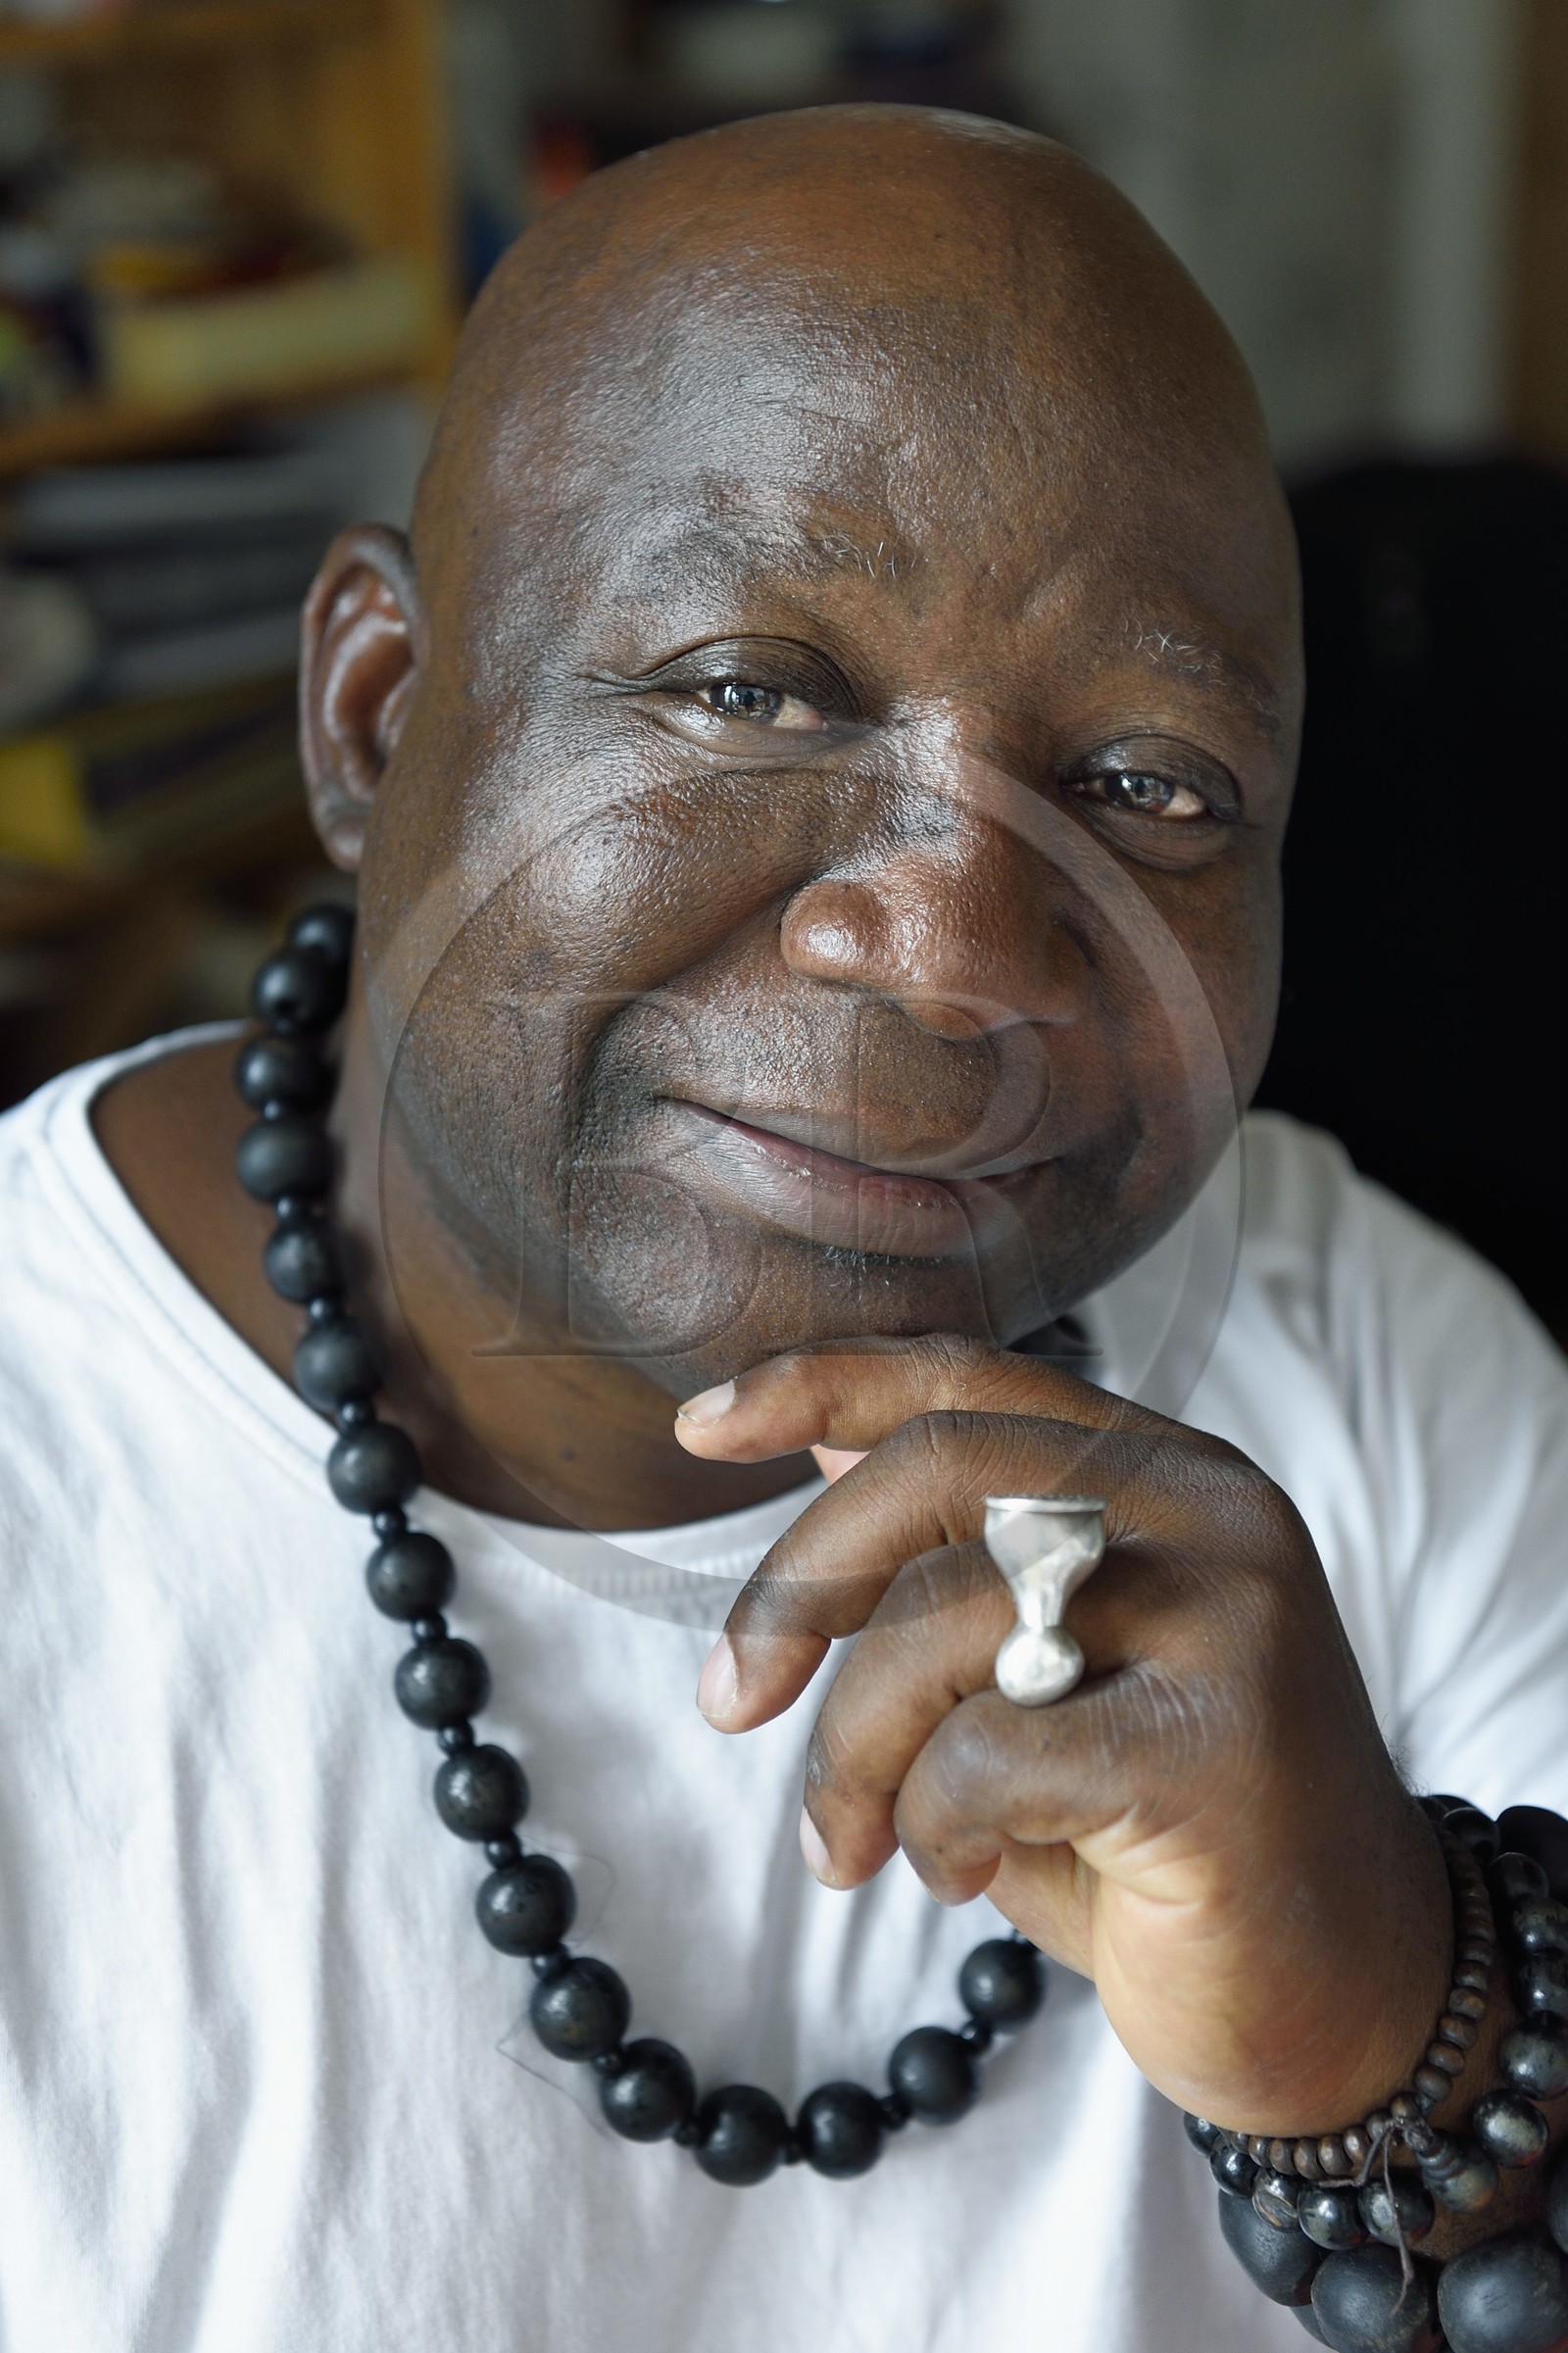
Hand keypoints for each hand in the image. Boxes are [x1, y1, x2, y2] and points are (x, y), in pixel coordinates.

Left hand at [675, 1335, 1450, 2135]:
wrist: (1350, 1998)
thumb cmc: (1169, 1835)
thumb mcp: (1048, 1678)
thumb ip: (954, 1562)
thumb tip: (811, 1445)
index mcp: (1166, 1474)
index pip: (972, 1378)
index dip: (824, 1384)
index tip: (701, 1427)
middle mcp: (1208, 1513)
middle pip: (938, 1468)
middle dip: (799, 1585)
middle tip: (728, 1702)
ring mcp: (1228, 1618)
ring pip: (948, 1616)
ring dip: (854, 1747)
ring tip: (852, 1844)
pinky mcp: (1218, 1745)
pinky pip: (990, 1752)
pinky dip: (931, 1824)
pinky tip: (963, 1877)